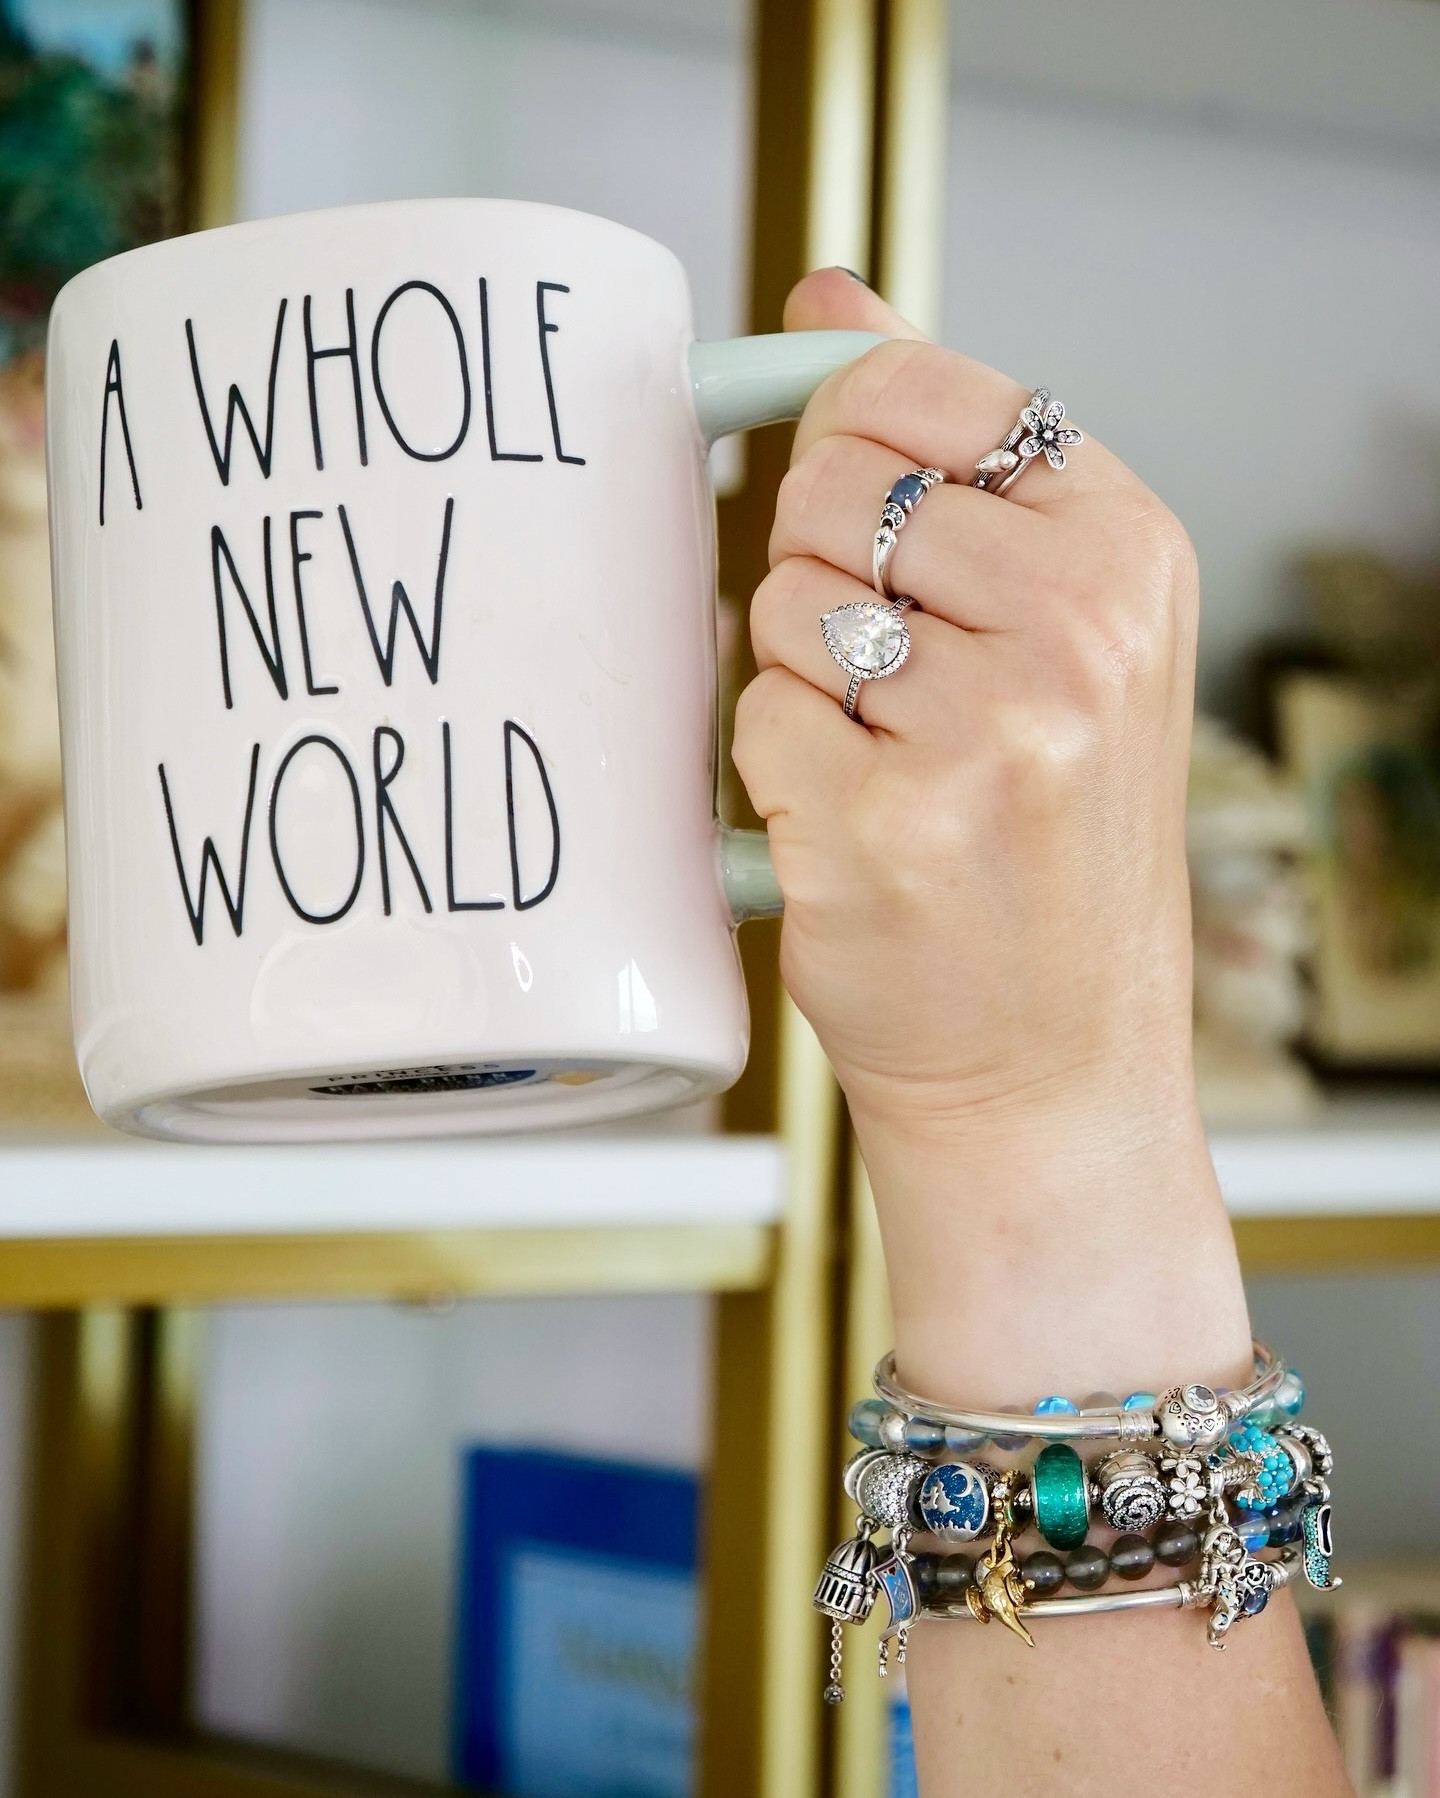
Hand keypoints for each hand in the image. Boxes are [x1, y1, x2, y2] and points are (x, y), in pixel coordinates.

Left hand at [734, 271, 1198, 1159]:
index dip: (848, 442)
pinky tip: (853, 825)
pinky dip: (774, 771)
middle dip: (821, 577)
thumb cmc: (1047, 841)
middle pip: (828, 491)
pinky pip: (750, 718)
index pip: (918, 385)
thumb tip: (826, 294)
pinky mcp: (881, 825)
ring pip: (779, 607)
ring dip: (800, 681)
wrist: (1052, 1059)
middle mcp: (1078, 627)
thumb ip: (950, 454)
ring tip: (887, 762)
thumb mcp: (1060, 625)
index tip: (864, 515)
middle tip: (886, 675)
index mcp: (1128, 550)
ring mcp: (985, 730)